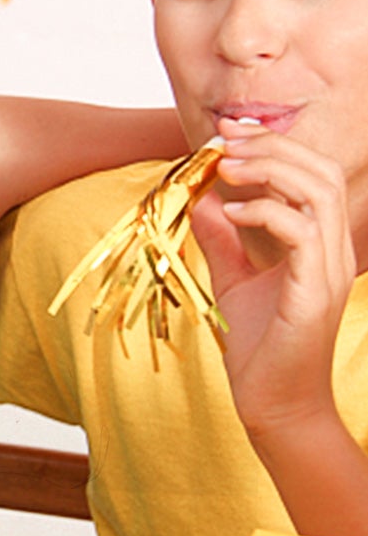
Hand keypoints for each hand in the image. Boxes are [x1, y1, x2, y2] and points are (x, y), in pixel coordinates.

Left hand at [190, 123, 354, 436]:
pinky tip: (232, 210)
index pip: (312, 173)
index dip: (273, 145)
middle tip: (224, 140)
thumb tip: (204, 201)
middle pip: (321, 170)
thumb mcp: (234, 279)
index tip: (227, 133)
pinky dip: (267, 211)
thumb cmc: (259, 346)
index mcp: (319, 243)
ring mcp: (330, 270)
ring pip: (320, 192)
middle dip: (272, 146)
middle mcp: (333, 250)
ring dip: (271, 169)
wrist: (272, 402)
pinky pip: (304, 233)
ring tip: (227, 168)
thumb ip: (224, 240)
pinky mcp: (315, 293)